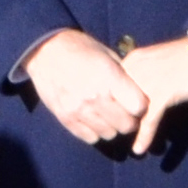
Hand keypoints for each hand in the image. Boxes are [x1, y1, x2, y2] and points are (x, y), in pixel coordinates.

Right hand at [26, 31, 149, 148]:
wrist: (46, 51)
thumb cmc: (81, 49)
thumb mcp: (107, 55)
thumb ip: (123, 77)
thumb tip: (140, 94)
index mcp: (108, 77)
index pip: (139, 107)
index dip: (142, 106)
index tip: (137, 102)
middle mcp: (94, 97)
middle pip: (126, 125)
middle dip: (130, 120)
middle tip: (126, 112)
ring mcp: (78, 110)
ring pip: (109, 134)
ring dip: (113, 127)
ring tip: (109, 115)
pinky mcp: (66, 118)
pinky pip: (90, 137)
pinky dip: (95, 131)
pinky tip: (94, 119)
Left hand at [119, 38, 187, 152]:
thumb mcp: (159, 64)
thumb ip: (146, 78)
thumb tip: (141, 102)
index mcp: (132, 61)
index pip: (112, 89)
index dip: (113, 107)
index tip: (114, 122)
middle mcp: (134, 70)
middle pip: (117, 102)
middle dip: (119, 122)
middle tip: (120, 137)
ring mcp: (147, 82)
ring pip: (130, 113)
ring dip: (131, 133)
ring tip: (133, 149)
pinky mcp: (163, 93)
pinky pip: (148, 120)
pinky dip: (144, 137)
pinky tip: (140, 149)